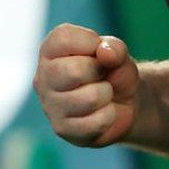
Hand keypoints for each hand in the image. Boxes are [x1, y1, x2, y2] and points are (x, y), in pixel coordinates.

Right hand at [33, 23, 139, 146]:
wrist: (124, 102)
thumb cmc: (114, 71)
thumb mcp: (120, 53)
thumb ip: (115, 48)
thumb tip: (104, 52)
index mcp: (51, 50)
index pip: (63, 38)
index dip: (90, 41)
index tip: (97, 50)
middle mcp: (43, 77)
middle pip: (75, 71)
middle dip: (99, 71)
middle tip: (100, 75)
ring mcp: (50, 106)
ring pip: (90, 98)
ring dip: (106, 94)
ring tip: (102, 93)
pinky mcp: (62, 129)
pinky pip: (96, 122)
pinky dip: (109, 115)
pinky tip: (102, 111)